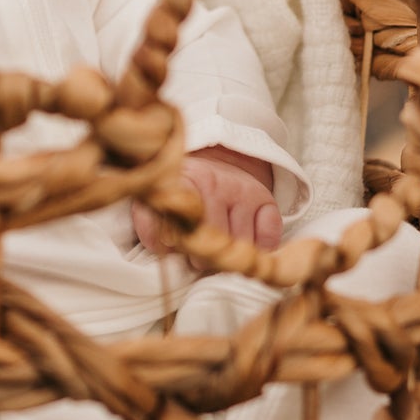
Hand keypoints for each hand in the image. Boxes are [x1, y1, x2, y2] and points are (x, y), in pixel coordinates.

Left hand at [132, 146, 280, 265]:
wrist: (216, 163)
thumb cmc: (185, 191)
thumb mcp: (161, 199)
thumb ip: (150, 222)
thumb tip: (159, 247)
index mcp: (186, 180)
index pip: (184, 218)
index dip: (178, 239)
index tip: (174, 245)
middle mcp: (217, 184)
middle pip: (215, 238)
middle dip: (203, 256)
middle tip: (195, 256)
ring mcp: (243, 191)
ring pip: (241, 242)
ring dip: (229, 254)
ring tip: (217, 250)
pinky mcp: (265, 199)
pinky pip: (269, 236)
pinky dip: (260, 247)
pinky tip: (244, 244)